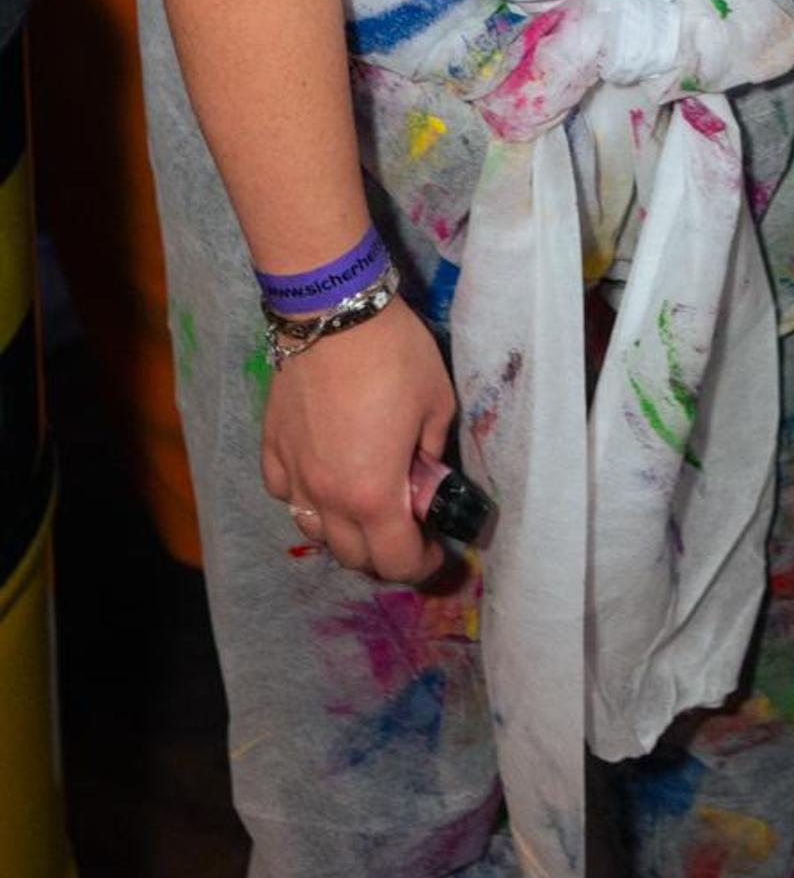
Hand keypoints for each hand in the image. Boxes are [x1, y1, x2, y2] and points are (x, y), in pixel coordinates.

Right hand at [261, 293, 453, 582]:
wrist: (334, 312)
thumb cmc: (394, 357)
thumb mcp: (437, 406)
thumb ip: (431, 455)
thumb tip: (424, 475)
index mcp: (373, 495)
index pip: (394, 560)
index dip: (420, 566)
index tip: (434, 552)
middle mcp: (327, 497)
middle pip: (351, 557)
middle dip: (383, 555)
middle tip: (405, 531)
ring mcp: (293, 474)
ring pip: (313, 532)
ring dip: (343, 534)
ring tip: (364, 511)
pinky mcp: (271, 447)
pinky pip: (283, 493)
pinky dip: (305, 499)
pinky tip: (322, 480)